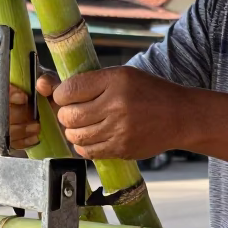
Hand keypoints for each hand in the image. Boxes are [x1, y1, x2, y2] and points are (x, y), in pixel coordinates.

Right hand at [0, 71, 59, 149]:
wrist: (57, 119)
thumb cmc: (49, 98)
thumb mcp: (53, 85)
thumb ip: (49, 82)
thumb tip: (41, 84)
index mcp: (1, 84)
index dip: (3, 92)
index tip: (24, 98)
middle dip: (12, 114)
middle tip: (32, 114)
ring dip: (18, 129)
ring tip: (36, 127)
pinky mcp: (2, 138)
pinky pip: (4, 142)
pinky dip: (21, 141)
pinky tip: (34, 137)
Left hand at [53, 66, 188, 159]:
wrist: (180, 116)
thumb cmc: (147, 93)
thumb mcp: (122, 76)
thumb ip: (89, 82)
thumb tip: (47, 88)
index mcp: (115, 80)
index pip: (69, 90)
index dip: (60, 95)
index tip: (66, 96)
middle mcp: (117, 105)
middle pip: (68, 116)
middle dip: (65, 115)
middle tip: (74, 112)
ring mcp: (119, 130)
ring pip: (75, 136)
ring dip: (73, 131)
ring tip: (83, 125)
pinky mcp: (121, 149)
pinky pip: (88, 151)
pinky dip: (83, 145)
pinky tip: (92, 137)